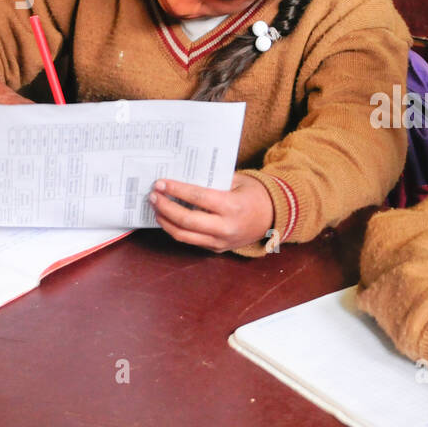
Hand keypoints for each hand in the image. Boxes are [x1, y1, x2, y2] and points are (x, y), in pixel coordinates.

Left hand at [149, 173, 274, 252]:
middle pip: (186, 220)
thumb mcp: (237, 181)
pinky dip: (177, 230)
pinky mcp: (217, 249)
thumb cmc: (255, 194)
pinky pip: (191, 241)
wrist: (274, 217)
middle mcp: (225, 227)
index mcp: (232, 207)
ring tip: (156, 208)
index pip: (197, 198)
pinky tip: (169, 219)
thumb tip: (182, 178)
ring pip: (184, 236)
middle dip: (165, 207)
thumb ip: (212, 181)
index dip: (176, 190)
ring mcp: (221, 241)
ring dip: (166, 221)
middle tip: (153, 196)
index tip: (160, 183)